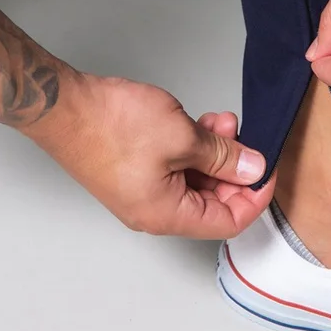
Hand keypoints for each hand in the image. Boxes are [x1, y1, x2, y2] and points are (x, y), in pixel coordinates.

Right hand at [30, 73, 274, 238]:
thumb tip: (253, 169)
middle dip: (233, 168)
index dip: (254, 197)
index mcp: (166, 215)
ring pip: (194, 182)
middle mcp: (152, 213)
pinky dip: (192, 149)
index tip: (267, 170)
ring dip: (213, 153)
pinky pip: (174, 170)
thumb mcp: (182, 137)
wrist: (63, 107)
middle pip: (211, 202)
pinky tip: (198, 124)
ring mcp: (140, 194)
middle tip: (243, 135)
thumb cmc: (111, 125)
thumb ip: (223, 157)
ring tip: (219, 121)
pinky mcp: (132, 174)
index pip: (228, 222)